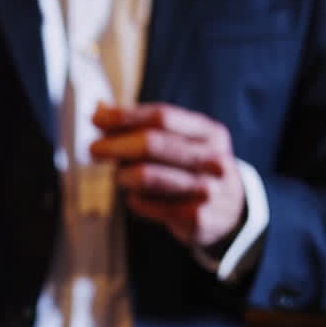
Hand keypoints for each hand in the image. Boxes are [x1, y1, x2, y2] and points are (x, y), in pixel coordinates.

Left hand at [91, 103, 245, 248]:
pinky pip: (148, 204)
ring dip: (123, 174)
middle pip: (153, 144)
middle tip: (94, 150)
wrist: (231, 212)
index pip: (162, 117)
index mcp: (209, 133)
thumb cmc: (193, 169)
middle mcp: (213, 159)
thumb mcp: (181, 143)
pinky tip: (136, 197)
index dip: (125, 116)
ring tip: (118, 175)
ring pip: (148, 176)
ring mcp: (207, 189)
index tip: (97, 119)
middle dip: (116, 145)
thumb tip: (100, 109)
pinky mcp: (196, 217)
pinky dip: (134, 200)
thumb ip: (141, 126)